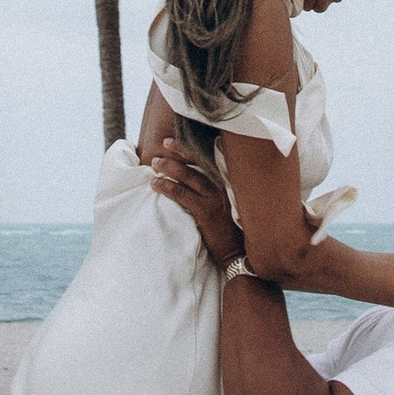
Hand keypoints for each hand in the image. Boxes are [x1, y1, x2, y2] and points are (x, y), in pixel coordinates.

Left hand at [147, 136, 243, 273]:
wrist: (239, 252)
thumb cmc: (231, 230)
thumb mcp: (227, 206)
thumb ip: (214, 192)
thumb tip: (193, 181)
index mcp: (227, 183)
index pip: (208, 160)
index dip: (189, 150)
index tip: (174, 142)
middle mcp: (222, 187)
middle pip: (197, 164)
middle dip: (178, 153)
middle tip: (163, 145)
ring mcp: (214, 199)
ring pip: (188, 176)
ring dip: (169, 168)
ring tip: (154, 164)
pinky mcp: (206, 212)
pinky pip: (182, 195)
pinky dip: (167, 187)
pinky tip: (156, 184)